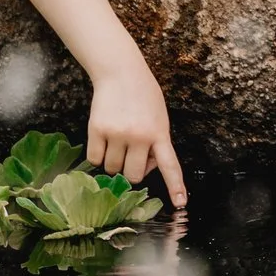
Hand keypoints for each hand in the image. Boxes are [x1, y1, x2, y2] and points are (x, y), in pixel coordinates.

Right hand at [86, 53, 188, 208]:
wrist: (120, 71)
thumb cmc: (143, 95)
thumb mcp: (159, 117)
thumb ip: (156, 142)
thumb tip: (144, 168)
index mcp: (159, 133)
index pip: (170, 165)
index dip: (174, 186)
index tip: (180, 203)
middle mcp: (139, 136)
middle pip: (133, 176)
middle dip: (131, 171)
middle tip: (130, 155)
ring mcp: (117, 134)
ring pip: (112, 169)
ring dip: (113, 162)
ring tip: (117, 141)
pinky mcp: (97, 130)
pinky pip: (95, 159)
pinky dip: (97, 155)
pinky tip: (103, 139)